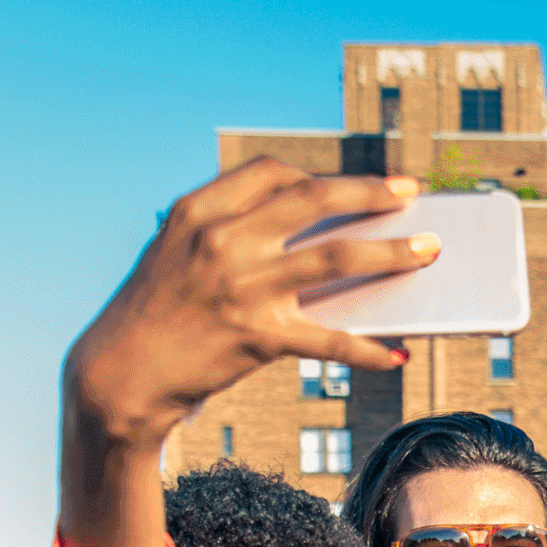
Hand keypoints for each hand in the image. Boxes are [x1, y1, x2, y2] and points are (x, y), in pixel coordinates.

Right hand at [64, 160, 429, 450]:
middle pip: (316, 200)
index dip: (314, 174)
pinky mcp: (259, 337)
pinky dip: (368, 349)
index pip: (270, 172)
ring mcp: (244, 287)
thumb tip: (304, 234)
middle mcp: (224, 240)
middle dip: (371, 192)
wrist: (119, 374)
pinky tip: (394, 354)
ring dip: (392, 253)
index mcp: (199, 211)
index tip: (344, 183)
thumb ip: (225, 231)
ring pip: (338, 258)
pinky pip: (329, 339)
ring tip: (427, 251)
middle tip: (409, 192)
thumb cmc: (152, 314)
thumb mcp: (173, 253)